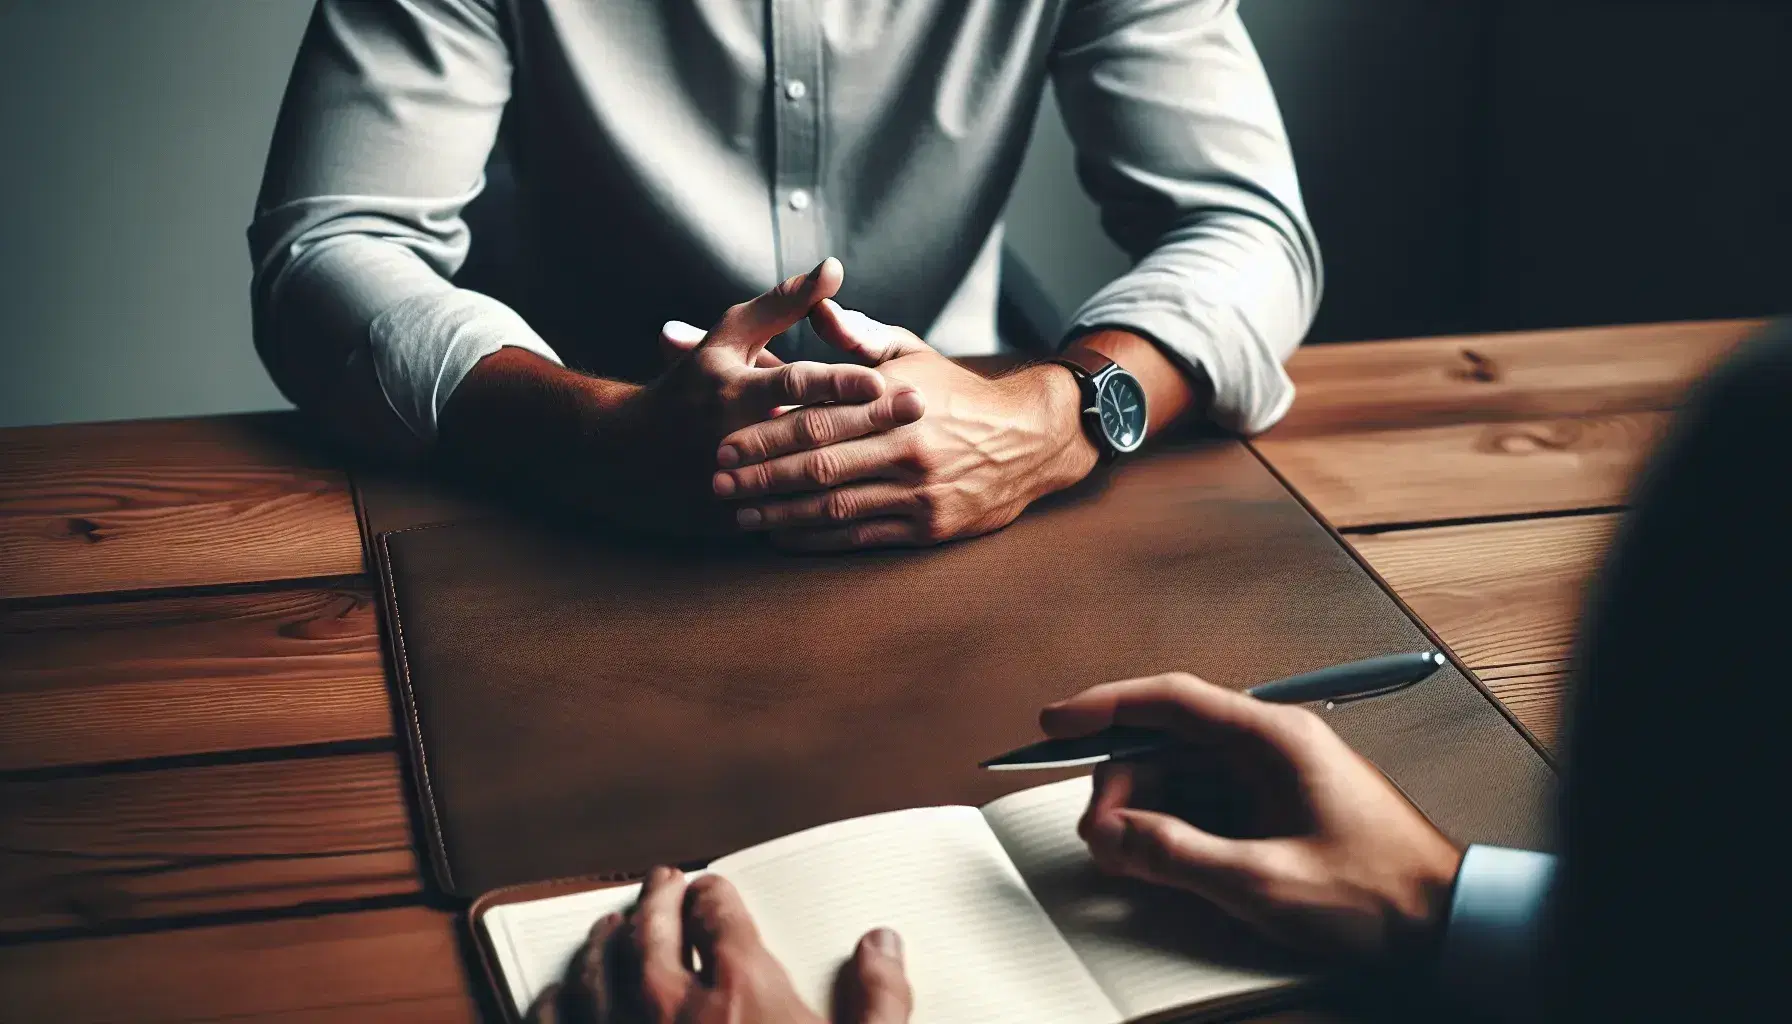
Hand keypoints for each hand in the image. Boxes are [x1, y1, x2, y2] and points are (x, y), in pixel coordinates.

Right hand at [441, 259, 889, 532]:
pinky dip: (830, 515)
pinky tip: (875, 509)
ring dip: (858, 471)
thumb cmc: (690, 384)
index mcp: (733, 389)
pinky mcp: (734, 520)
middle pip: (808, 430)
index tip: (884, 379)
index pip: (793, 382)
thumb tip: (835, 269)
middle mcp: (733, 436)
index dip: (838, 381)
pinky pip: (789, 520)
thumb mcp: (728, 336)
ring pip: (804, 481)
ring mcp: (734, 483)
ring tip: (908, 463)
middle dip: (867, 421)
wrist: (627, 456)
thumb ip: (782, 303)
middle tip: (919, 410)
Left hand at [527, 867, 911, 1023]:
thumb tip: (882, 946)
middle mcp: (671, 1005)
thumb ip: (880, 1001)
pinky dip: (557, 998)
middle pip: (652, 926)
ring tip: (610, 924)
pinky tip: (560, 991)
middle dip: (658, 897)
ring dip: (604, 938)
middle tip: (661, 882)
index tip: (713, 889)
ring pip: (597, 968)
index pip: (720, 913)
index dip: (715, 893)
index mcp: (743, 990)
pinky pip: (555, 1021)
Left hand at [711, 302, 1099, 550]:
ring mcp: (918, 491)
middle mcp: (906, 447)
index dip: (766, 434)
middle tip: (718, 483)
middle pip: (819, 466)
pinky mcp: (927, 527)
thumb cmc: (956, 391)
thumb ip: (858, 334)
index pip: (819, 418)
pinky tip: (782, 537)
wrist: (1029, 439)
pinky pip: (860, 537)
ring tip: (739, 514)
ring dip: (780, 513)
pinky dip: (816, 540)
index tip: (725, 442)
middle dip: (762, 476)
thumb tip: (816, 300)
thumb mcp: (912, 352)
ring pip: (835, 507)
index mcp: (895, 401)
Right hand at [1040, 674, 1464, 968]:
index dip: (1104, 707)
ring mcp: (1271, 776)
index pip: (1171, 701)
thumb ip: (1179, 854)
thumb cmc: (1380, 895)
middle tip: (1100, 837)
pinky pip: (1203, 804)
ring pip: (1180, 776)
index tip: (1054, 723)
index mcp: (1273, 737)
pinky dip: (1172, 828)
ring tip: (1128, 856)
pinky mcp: (1274, 808)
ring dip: (1144, 811)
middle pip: (1167, 743)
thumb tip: (1115, 834)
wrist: (1446, 924)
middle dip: (1121, 785)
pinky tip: (1158, 858)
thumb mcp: (1266, 882)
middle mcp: (1269, 745)